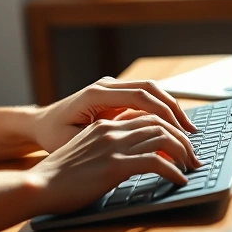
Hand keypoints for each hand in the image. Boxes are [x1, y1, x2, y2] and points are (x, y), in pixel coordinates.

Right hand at [28, 114, 198, 214]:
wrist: (39, 185)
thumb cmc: (58, 174)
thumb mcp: (82, 149)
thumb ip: (103, 144)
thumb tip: (126, 151)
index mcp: (102, 124)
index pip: (144, 114)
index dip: (167, 124)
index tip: (180, 138)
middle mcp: (110, 129)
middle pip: (158, 122)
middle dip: (182, 136)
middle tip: (193, 153)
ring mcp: (113, 146)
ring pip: (162, 137)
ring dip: (183, 152)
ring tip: (191, 166)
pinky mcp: (115, 165)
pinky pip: (156, 162)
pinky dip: (173, 170)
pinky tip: (178, 180)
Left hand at [33, 77, 196, 153]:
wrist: (40, 124)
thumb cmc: (53, 136)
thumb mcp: (75, 142)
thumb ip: (105, 140)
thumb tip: (137, 146)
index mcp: (96, 94)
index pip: (140, 97)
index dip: (164, 114)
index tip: (180, 133)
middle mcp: (106, 86)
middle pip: (150, 89)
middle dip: (174, 110)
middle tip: (191, 134)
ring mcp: (111, 87)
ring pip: (150, 91)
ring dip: (171, 108)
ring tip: (188, 131)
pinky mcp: (115, 95)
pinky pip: (143, 98)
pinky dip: (160, 109)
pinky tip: (172, 127)